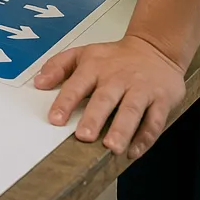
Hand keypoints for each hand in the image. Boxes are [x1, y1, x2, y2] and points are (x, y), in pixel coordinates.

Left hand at [36, 34, 185, 159]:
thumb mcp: (84, 53)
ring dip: (122, 130)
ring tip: (112, 147)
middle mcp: (117, 79)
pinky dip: (145, 138)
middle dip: (94, 119)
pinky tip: (134, 151)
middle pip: (104, 99)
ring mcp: (141, 90)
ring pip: (131, 111)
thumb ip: (58, 66)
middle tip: (84, 137)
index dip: (65, 102)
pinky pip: (154, 121)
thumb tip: (39, 82)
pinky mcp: (161, 100)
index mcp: (95, 67)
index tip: (55, 119)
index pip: (76, 85)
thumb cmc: (116, 57)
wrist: (156, 48)